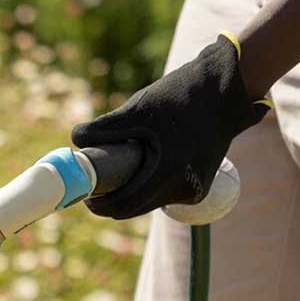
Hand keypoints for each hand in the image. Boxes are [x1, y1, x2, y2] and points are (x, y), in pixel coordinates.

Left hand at [70, 35, 270, 219]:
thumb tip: (75, 141)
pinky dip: (152, 185)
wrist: (224, 92)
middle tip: (97, 186)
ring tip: (121, 169)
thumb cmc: (178, 97)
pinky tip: (147, 166)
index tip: (86, 196)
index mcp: (168, 171)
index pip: (125, 205)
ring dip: (133, 192)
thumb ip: (103, 128)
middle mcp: (186, 187)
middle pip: (137, 207)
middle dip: (114, 199)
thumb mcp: (136, 109)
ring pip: (152, 202)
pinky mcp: (201, 185)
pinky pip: (167, 193)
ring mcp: (196, 189)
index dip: (101, 205)